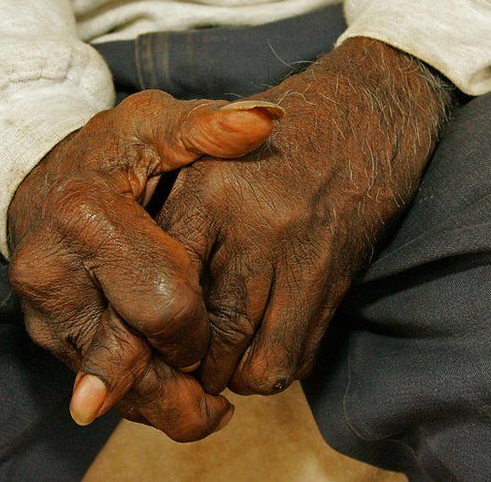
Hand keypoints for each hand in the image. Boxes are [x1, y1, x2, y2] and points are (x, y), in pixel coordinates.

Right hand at [7, 89, 282, 439]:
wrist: (43, 179)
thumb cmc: (112, 152)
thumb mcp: (157, 126)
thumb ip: (210, 128)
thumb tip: (266, 121)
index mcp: (83, 216)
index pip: (162, 303)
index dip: (200, 323)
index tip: (219, 325)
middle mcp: (50, 272)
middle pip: (130, 360)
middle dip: (183, 382)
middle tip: (224, 394)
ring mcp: (42, 311)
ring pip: (110, 389)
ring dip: (163, 404)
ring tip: (210, 408)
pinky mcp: (45, 337)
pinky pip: (97, 386)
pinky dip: (139, 398)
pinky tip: (176, 398)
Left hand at [157, 37, 452, 394]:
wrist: (362, 114)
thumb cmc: (269, 141)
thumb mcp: (208, 156)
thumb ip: (171, 216)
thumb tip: (127, 285)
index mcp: (207, 192)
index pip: (162, 281)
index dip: (143, 328)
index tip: (136, 347)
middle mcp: (251, 227)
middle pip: (207, 332)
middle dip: (189, 366)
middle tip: (178, 368)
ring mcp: (298, 256)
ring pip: (254, 358)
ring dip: (233, 376)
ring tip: (220, 365)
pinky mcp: (334, 279)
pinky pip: (297, 353)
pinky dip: (274, 367)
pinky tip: (260, 351)